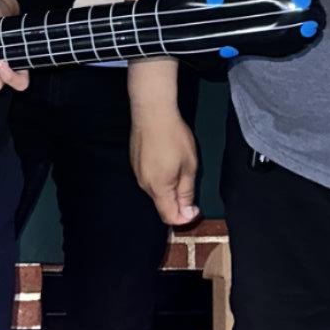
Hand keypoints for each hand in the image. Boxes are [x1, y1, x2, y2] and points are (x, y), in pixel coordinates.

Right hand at [130, 105, 199, 225]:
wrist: (152, 112)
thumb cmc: (174, 137)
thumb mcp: (189, 166)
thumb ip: (187, 192)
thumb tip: (187, 213)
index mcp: (159, 188)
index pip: (169, 217)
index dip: (184, 218)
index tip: (195, 208)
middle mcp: (144, 185)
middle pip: (162, 204)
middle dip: (177, 203)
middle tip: (190, 185)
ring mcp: (137, 173)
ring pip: (155, 191)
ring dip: (168, 189)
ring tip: (179, 168)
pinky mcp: (134, 162)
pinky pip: (149, 178)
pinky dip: (159, 177)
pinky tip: (166, 159)